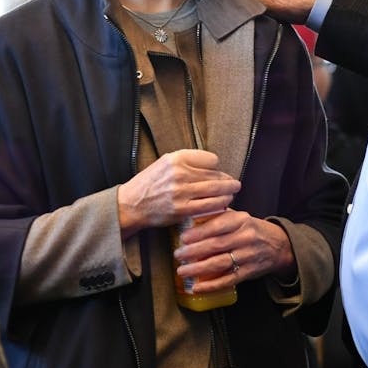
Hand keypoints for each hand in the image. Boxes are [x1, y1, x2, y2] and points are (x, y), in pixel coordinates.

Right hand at [117, 149, 240, 239]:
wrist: (132, 204)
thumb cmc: (150, 182)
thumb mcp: (165, 162)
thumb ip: (187, 161)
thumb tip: (214, 166)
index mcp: (176, 158)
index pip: (211, 159)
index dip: (216, 166)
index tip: (216, 172)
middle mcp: (179, 173)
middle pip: (216, 175)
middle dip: (228, 181)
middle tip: (235, 184)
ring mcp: (181, 192)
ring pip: (216, 191)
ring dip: (228, 193)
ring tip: (232, 193)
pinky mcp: (182, 209)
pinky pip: (209, 207)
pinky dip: (219, 205)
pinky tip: (223, 205)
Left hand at [172, 208, 295, 291]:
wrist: (278, 245)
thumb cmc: (251, 229)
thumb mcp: (239, 217)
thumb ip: (218, 216)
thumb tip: (190, 216)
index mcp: (241, 220)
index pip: (218, 225)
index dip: (199, 232)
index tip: (183, 237)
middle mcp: (246, 238)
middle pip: (216, 245)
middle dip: (194, 251)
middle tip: (178, 255)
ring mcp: (248, 256)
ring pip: (220, 263)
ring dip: (199, 268)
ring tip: (182, 270)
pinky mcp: (249, 272)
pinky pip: (228, 280)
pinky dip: (211, 285)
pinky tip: (197, 287)